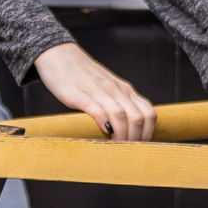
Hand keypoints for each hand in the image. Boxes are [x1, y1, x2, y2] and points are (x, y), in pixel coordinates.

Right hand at [32, 42, 154, 140]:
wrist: (59, 55)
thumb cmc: (84, 76)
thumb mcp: (108, 88)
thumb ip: (120, 103)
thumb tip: (130, 129)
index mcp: (124, 90)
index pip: (148, 113)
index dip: (148, 133)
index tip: (141, 147)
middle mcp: (115, 89)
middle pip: (137, 118)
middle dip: (135, 139)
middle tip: (128, 152)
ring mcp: (97, 90)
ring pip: (120, 115)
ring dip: (121, 135)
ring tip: (116, 147)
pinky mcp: (78, 94)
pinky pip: (95, 108)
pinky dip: (103, 121)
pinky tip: (104, 131)